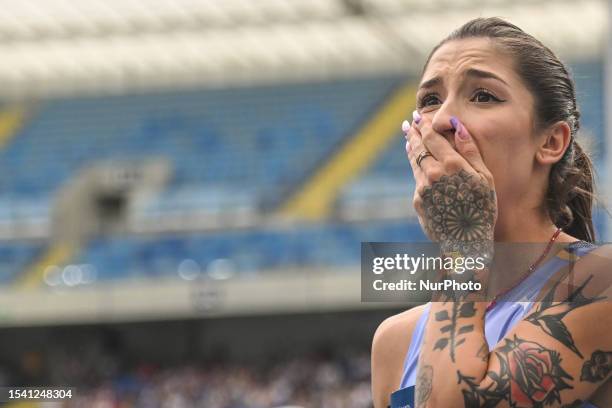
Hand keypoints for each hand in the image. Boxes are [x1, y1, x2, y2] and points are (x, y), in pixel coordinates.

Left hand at [403, 112, 497, 257]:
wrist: (467, 241)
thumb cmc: (483, 208)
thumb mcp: (485, 178)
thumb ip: (470, 150)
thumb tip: (456, 125)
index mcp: (452, 165)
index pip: (432, 138)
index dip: (425, 126)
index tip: (420, 116)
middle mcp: (433, 174)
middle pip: (419, 148)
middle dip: (414, 133)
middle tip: (409, 122)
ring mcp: (423, 188)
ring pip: (414, 162)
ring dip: (411, 147)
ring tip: (409, 136)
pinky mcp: (417, 201)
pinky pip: (416, 178)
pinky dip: (414, 165)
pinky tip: (415, 159)